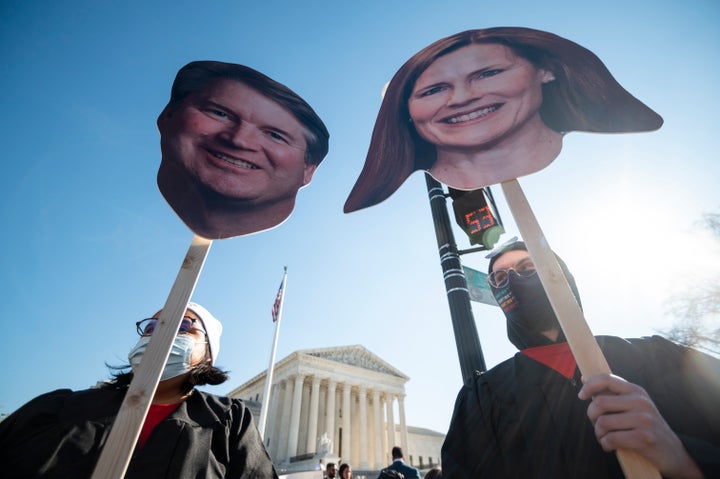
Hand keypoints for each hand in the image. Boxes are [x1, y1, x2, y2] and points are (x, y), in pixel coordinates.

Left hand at [578, 373, 702, 478]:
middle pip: (599, 403)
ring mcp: (644, 419)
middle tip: (598, 427)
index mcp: (636, 391)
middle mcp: (641, 402)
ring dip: (598, 434)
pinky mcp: (643, 438)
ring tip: (604, 438)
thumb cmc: (646, 427)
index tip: (581, 396)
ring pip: (603, 423)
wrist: (673, 453)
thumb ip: (611, 394)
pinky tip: (610, 446)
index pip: (606, 379)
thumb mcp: (633, 406)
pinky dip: (605, 444)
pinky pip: (611, 439)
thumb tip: (583, 379)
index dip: (589, 386)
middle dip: (592, 417)